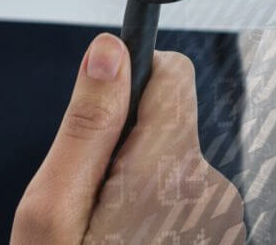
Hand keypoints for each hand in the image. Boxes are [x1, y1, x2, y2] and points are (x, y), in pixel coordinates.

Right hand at [12, 34, 245, 244]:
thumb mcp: (53, 208)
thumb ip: (86, 125)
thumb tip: (108, 50)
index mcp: (170, 171)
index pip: (172, 70)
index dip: (127, 81)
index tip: (102, 109)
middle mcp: (211, 190)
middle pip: (167, 124)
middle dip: (126, 150)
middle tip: (92, 204)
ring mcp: (222, 219)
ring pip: (173, 167)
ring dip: (143, 190)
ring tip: (110, 233)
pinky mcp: (220, 235)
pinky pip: (187, 203)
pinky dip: (159, 217)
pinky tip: (132, 243)